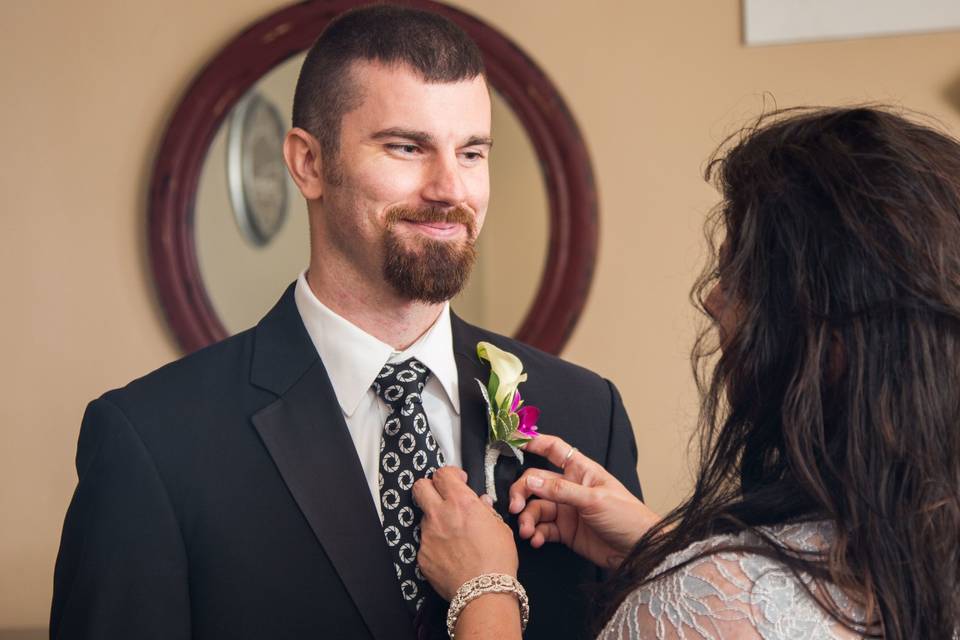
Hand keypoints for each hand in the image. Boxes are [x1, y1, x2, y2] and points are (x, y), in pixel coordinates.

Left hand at [414, 466, 518, 599]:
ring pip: (424, 517)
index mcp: (460, 503)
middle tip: (441, 496)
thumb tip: (481, 504)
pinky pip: (425, 542)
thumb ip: (486, 511)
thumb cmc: (497, 561)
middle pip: (420, 487)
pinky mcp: (422, 555)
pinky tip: (450, 554)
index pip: (442, 474)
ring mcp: (428, 535)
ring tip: (454, 535)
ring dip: (436, 520)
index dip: (449, 474)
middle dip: (430, 487)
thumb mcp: (500, 527)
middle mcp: (440, 515)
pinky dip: (435, 544)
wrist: (484, 592)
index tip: (456, 479)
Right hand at [508, 434, 659, 568]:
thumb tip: (530, 481)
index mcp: (580, 471)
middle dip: (522, 493)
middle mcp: (570, 487)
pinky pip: (543, 529)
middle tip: (515, 508)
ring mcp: (567, 510)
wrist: (638, 551)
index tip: (514, 444)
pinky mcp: (566, 531)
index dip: (534, 443)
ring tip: (528, 532)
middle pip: (536, 482)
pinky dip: (536, 534)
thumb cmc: (626, 516)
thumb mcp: (593, 500)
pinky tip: (537, 541)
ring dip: (528, 519)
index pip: (553, 449)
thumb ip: (560, 490)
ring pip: (536, 508)